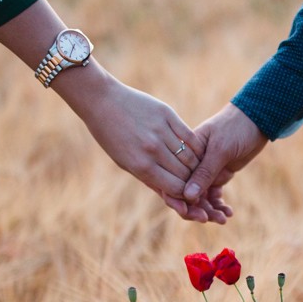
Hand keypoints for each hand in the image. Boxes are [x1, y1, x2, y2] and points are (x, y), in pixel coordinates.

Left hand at [65, 72, 226, 221]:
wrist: (103, 102)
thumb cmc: (112, 138)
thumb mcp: (126, 164)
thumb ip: (151, 180)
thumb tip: (174, 199)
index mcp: (141, 167)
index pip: (175, 189)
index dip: (185, 196)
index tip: (191, 197)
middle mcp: (153, 150)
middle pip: (185, 174)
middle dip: (194, 183)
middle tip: (199, 186)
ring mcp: (161, 131)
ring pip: (191, 157)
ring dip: (197, 167)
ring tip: (198, 171)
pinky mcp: (168, 115)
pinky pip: (191, 137)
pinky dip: (197, 148)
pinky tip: (198, 153)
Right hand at [179, 103, 267, 222]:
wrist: (258, 119)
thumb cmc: (236, 128)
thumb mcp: (220, 149)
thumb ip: (204, 173)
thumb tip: (188, 196)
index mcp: (186, 154)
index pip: (174, 180)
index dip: (177, 199)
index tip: (187, 212)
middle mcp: (192, 164)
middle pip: (186, 193)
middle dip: (196, 209)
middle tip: (209, 219)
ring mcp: (206, 171)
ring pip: (201, 198)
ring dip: (210, 210)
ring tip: (223, 218)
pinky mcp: (219, 175)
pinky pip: (214, 195)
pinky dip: (219, 205)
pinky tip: (228, 213)